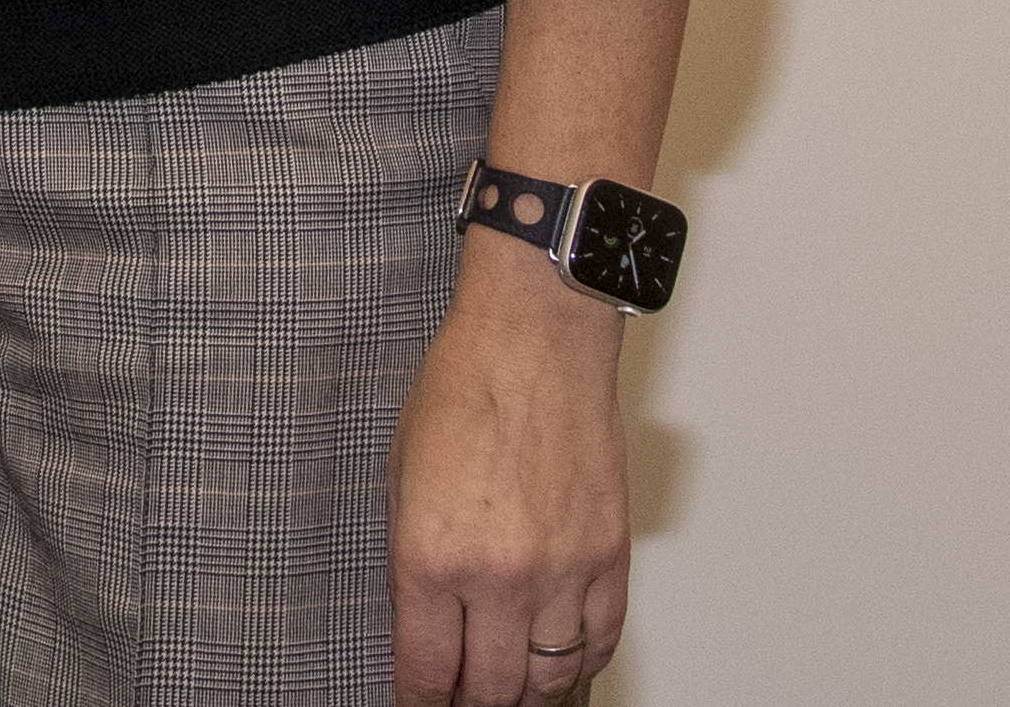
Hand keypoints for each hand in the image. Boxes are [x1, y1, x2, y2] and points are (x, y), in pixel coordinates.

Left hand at [389, 262, 629, 704]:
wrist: (534, 340)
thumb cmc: (464, 388)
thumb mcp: (400, 477)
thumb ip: (410, 558)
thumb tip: (425, 623)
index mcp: (431, 557)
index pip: (426, 670)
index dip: (421, 703)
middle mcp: (498, 577)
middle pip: (490, 688)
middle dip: (471, 706)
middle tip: (462, 703)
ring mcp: (561, 572)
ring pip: (549, 677)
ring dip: (526, 696)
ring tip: (509, 694)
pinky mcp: (609, 556)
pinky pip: (600, 640)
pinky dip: (581, 664)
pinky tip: (562, 666)